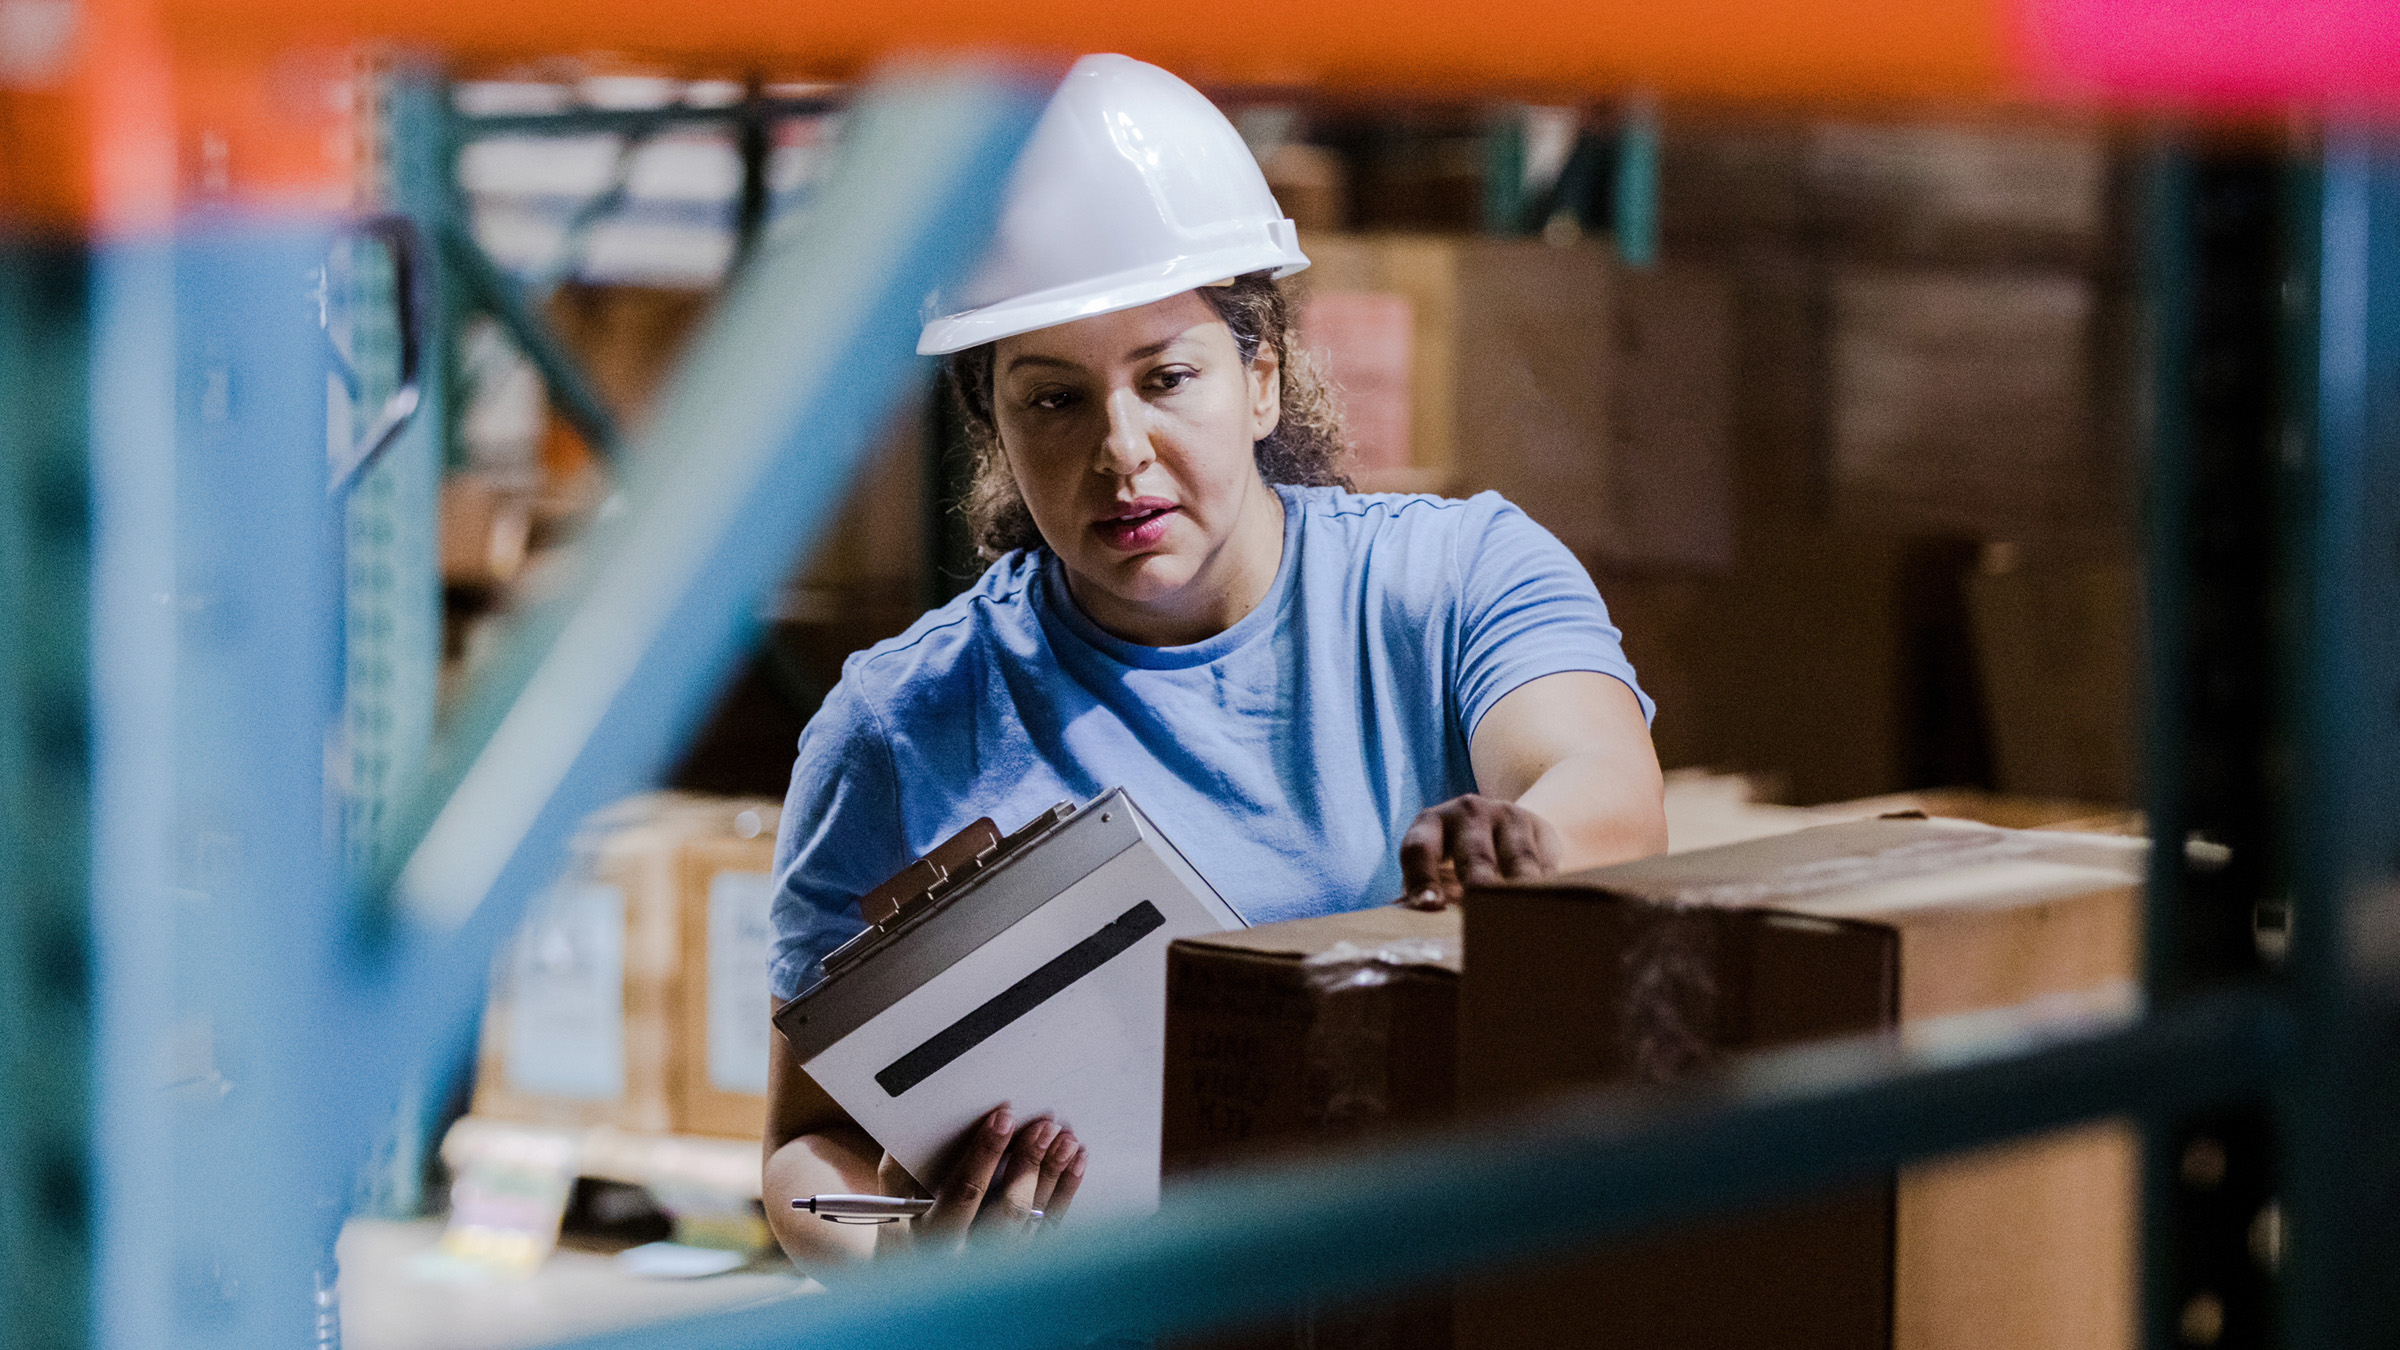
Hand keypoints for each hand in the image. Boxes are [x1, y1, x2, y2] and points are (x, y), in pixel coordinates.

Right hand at [876, 1104, 1085, 1257]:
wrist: (911, 1274)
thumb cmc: (903, 1223)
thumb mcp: (894, 1196)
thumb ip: (904, 1162)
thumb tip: (926, 1117)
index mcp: (932, 1237)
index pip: (964, 1194)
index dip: (985, 1153)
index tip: (1003, 1118)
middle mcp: (968, 1256)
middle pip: (1008, 1210)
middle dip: (1029, 1164)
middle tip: (1044, 1126)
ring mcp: (998, 1263)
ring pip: (1035, 1220)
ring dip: (1053, 1175)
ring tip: (1067, 1139)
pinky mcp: (1022, 1261)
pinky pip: (1050, 1228)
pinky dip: (1065, 1192)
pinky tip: (1075, 1163)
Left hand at [1399, 793, 1561, 907]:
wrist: (1508, 833)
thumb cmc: (1456, 864)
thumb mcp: (1433, 873)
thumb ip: (1416, 898)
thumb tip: (1400, 927)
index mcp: (1430, 824)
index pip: (1419, 849)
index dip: (1422, 879)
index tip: (1430, 907)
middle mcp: (1466, 812)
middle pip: (1473, 856)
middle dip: (1479, 889)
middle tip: (1482, 921)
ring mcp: (1505, 815)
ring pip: (1516, 861)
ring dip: (1518, 894)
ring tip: (1520, 922)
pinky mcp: (1537, 827)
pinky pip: (1543, 866)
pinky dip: (1543, 892)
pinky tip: (1544, 911)